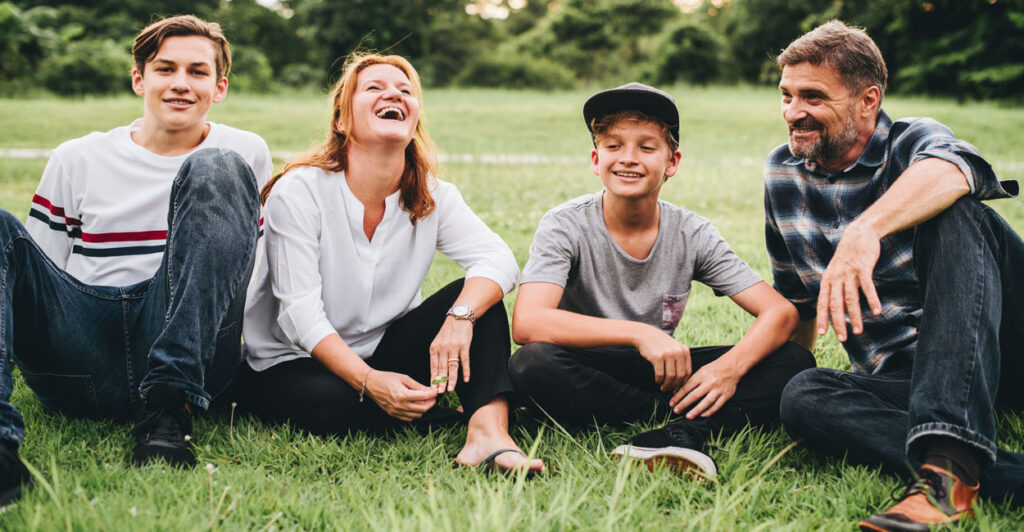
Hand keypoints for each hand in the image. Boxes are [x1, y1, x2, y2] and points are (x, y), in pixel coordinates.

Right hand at [365, 370, 436, 420]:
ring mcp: (396, 411)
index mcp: (402, 394)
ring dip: (423, 408)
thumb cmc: (387, 378)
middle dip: (431, 403)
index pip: (424, 397)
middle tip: (433, 397)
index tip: (436, 391)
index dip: (433, 394)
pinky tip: (415, 406)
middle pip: (422, 409)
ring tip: (424, 401)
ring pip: (417, 415)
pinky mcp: (393, 414)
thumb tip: (429, 390)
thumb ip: (417, 385)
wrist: (371, 384)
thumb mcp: (404, 378)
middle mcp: (400, 405)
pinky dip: (415, 413)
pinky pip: (408, 418)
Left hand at [429, 316, 472, 392]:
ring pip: (452, 367)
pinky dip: (466, 371)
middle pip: (441, 368)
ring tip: (451, 389)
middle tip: (440, 393)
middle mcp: (442, 348)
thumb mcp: (438, 341)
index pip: (433, 366)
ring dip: (452, 379)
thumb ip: (437, 355)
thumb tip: (436, 371)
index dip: (433, 378)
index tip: (433, 388)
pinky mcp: (464, 346)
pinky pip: (464, 361)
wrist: (459, 317)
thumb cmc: (449, 331)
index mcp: (434, 348)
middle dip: (441, 382)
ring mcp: (453, 347)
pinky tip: (466, 379)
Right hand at [634, 325, 690, 392]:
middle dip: (674, 385)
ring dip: (666, 385)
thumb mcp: (675, 348)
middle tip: (669, 389)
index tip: (677, 387)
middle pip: (680, 375)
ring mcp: (668, 354)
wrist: (645, 335)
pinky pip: (660, 374)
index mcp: (684, 351)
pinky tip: (657, 381)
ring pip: (670, 376)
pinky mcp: (658, 357)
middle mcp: (678, 352)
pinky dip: (659, 380)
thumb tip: (682, 380)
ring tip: (663, 387)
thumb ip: (681, 360)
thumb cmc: (660, 344)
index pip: (688, 371)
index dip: (683, 382)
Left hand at [669, 358, 739, 418]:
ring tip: (688, 416)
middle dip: (684, 404)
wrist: (732, 367)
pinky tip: (702, 415)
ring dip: (696, 410)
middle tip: (676, 411)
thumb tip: (676, 391)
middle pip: (695, 395)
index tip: (671, 403)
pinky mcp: (726, 395)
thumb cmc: (713, 369)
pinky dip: (709, 411)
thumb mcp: (700, 371)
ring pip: (706, 402)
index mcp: (701, 375)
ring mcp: (718, 390)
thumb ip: (690, 381)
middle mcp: (710, 383)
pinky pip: (717, 405)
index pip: (687, 387)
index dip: (678, 396)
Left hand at [817, 221, 882, 341]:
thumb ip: (836, 288)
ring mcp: (849, 272)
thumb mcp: (837, 271)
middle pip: (836, 304)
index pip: (823, 302)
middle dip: (838, 323)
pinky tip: (877, 311)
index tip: (823, 333)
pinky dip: (872, 300)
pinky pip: (867, 287)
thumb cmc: (848, 257)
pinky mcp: (862, 268)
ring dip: (855, 316)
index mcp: (828, 280)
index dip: (822, 317)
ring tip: (858, 331)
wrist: (859, 234)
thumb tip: (838, 308)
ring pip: (851, 299)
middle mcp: (836, 277)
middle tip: (842, 339)